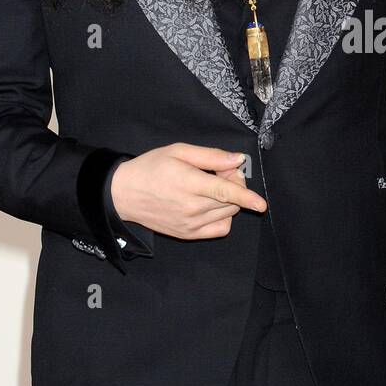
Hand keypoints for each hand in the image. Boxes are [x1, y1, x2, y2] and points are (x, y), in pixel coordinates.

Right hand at [109, 143, 266, 240]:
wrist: (124, 194)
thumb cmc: (151, 168)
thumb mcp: (178, 151)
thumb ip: (211, 156)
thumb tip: (237, 159)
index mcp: (189, 184)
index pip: (225, 193)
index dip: (246, 197)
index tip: (261, 204)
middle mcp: (191, 208)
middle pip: (231, 202)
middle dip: (234, 184)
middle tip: (221, 172)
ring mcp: (190, 224)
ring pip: (228, 214)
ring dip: (229, 200)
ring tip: (212, 186)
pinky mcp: (188, 234)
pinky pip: (219, 229)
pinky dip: (224, 217)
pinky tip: (212, 205)